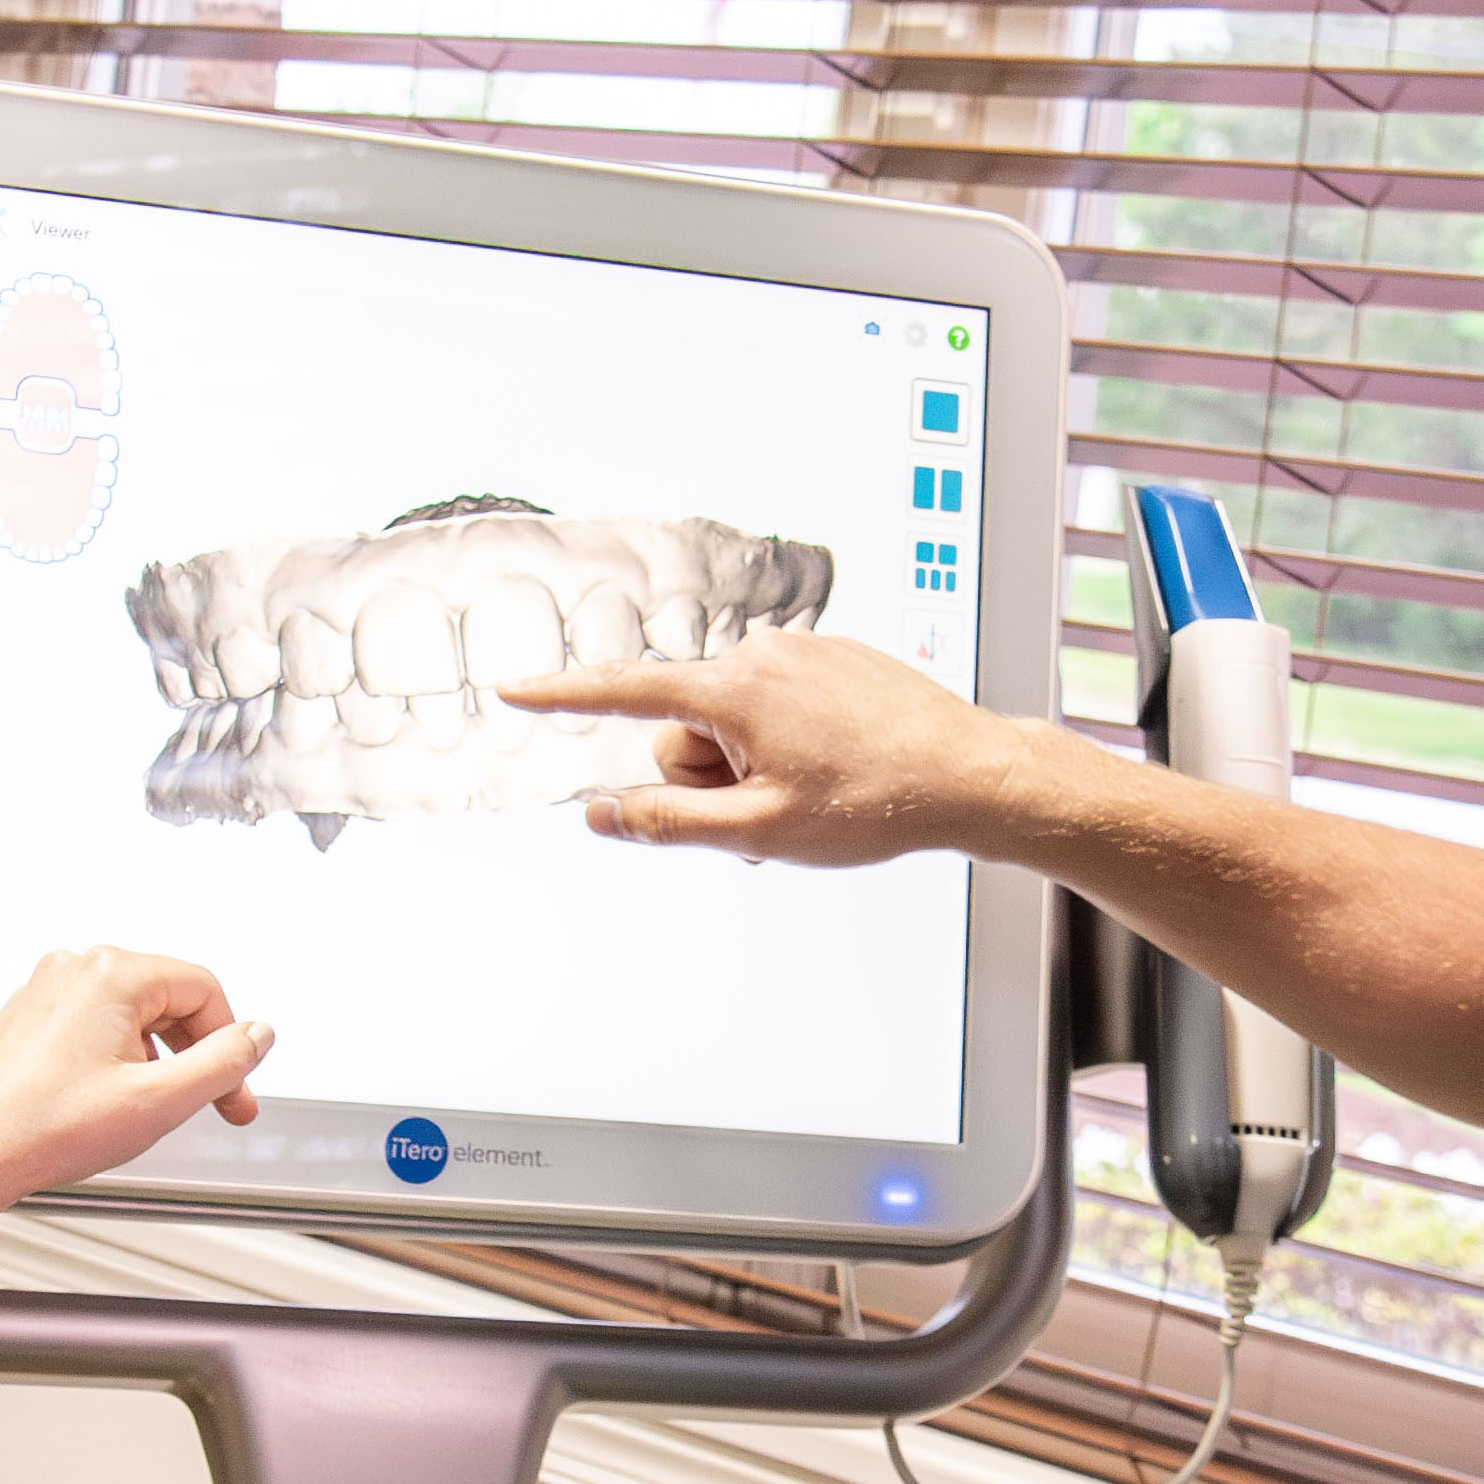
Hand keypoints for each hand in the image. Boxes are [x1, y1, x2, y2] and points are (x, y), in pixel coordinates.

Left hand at [0, 946, 268, 1250]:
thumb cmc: (46, 1129)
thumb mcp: (160, 1101)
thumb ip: (224, 1063)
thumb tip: (256, 1035)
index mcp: (111, 975)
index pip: (204, 991)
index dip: (230, 1044)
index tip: (236, 1091)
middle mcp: (74, 970)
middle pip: (167, 998)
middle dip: (194, 1054)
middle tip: (210, 1105)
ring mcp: (43, 992)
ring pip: (129, 1015)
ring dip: (154, 1059)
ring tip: (146, 1109)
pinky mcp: (24, 1019)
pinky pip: (89, 1028)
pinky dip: (112, 1060)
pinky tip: (103, 1105)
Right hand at [494, 636, 1049, 866]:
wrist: (970, 774)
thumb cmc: (873, 803)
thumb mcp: (758, 830)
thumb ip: (666, 821)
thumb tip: (600, 813)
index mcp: (734, 691)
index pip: (623, 692)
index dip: (562, 697)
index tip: (513, 692)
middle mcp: (760, 656)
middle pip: (685, 727)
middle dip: (708, 774)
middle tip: (768, 811)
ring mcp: (800, 653)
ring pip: (733, 722)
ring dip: (750, 765)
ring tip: (812, 795)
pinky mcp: (833, 660)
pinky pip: (776, 707)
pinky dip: (786, 744)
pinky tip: (835, 770)